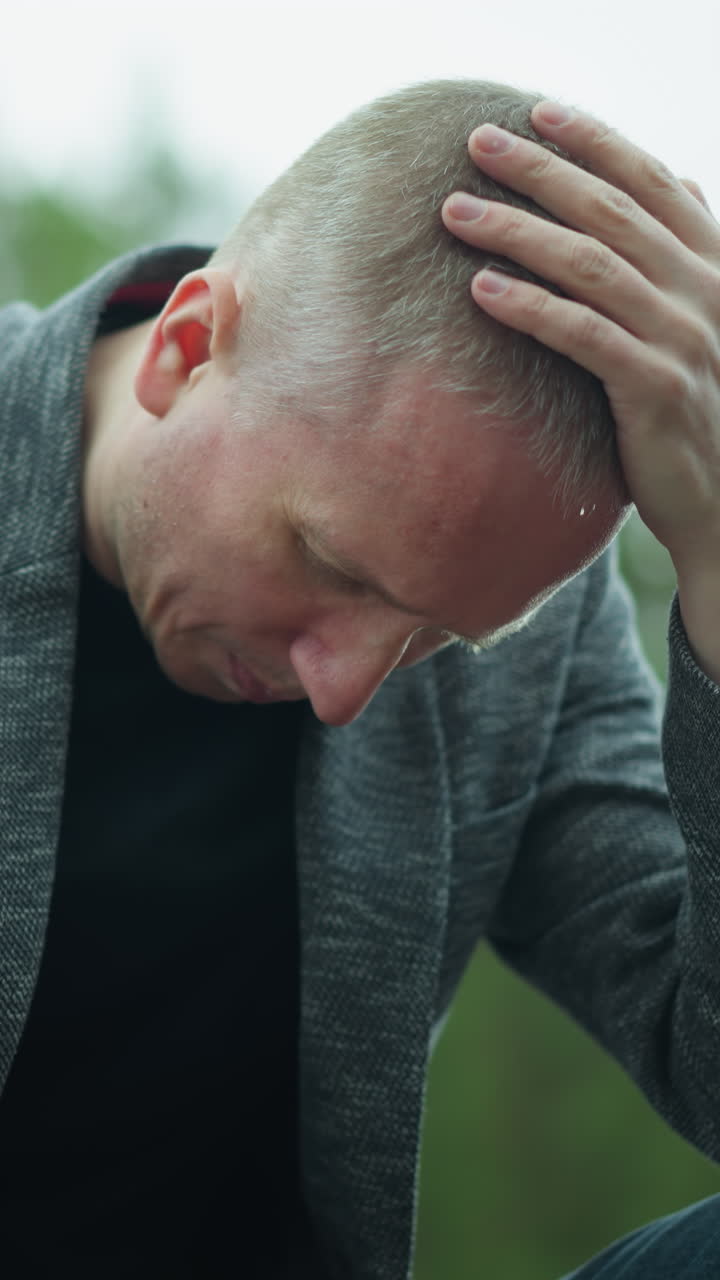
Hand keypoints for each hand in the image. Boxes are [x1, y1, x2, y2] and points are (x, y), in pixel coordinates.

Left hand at [441, 103, 719, 586]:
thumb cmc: (697, 408)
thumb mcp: (702, 318)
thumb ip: (685, 255)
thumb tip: (681, 180)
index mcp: (713, 265)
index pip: (652, 183)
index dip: (597, 142)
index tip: (539, 112)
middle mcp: (704, 290)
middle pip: (611, 213)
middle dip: (541, 171)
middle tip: (477, 143)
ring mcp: (683, 339)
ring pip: (590, 267)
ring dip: (517, 232)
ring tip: (455, 213)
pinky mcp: (655, 389)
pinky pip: (583, 336)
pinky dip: (530, 307)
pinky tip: (481, 290)